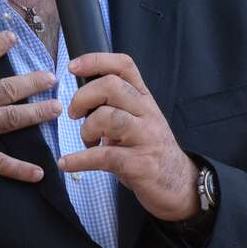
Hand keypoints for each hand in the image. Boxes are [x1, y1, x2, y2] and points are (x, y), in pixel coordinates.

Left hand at [57, 52, 196, 220]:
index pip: (124, 66)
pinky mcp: (140, 164)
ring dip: (86, 129)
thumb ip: (116, 108)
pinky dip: (79, 160)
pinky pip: (104, 156)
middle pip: (112, 86)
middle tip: (74, 114)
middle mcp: (147, 113)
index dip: (96, 61)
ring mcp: (146, 138)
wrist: (180, 186)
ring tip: (86, 142)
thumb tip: (81, 102)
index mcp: (144, 100)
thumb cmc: (151, 151)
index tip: (73, 68)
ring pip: (109, 118)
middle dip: (83, 97)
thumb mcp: (138, 122)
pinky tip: (66, 164)